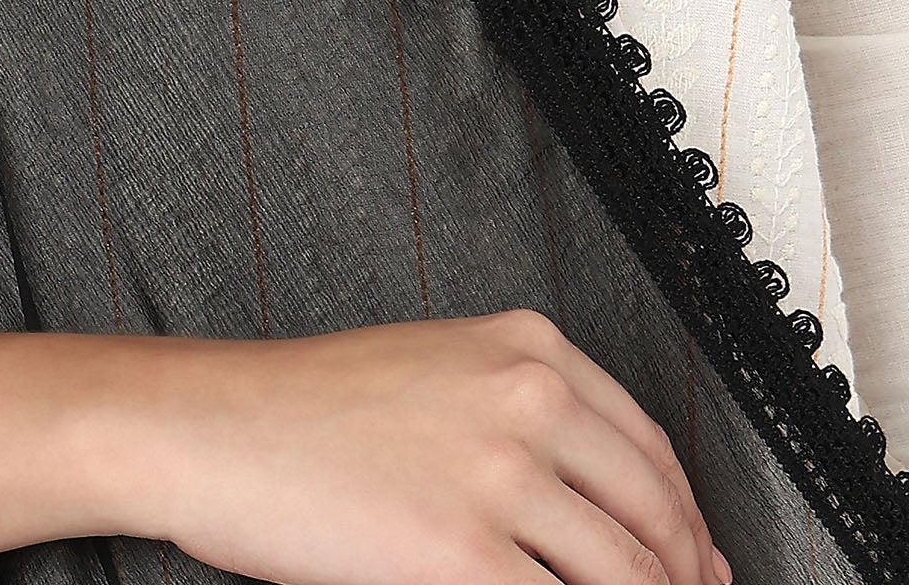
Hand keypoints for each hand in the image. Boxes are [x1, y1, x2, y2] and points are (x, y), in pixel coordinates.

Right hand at [133, 309, 730, 584]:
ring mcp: (500, 474)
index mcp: (525, 347)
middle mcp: (527, 396)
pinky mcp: (463, 552)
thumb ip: (519, 420)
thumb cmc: (303, 408)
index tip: (696, 566)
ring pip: (626, 575)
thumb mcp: (433, 375)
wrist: (212, 425)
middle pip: (656, 515)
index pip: (650, 449)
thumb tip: (597, 508)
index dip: (685, 526)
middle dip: (683, 580)